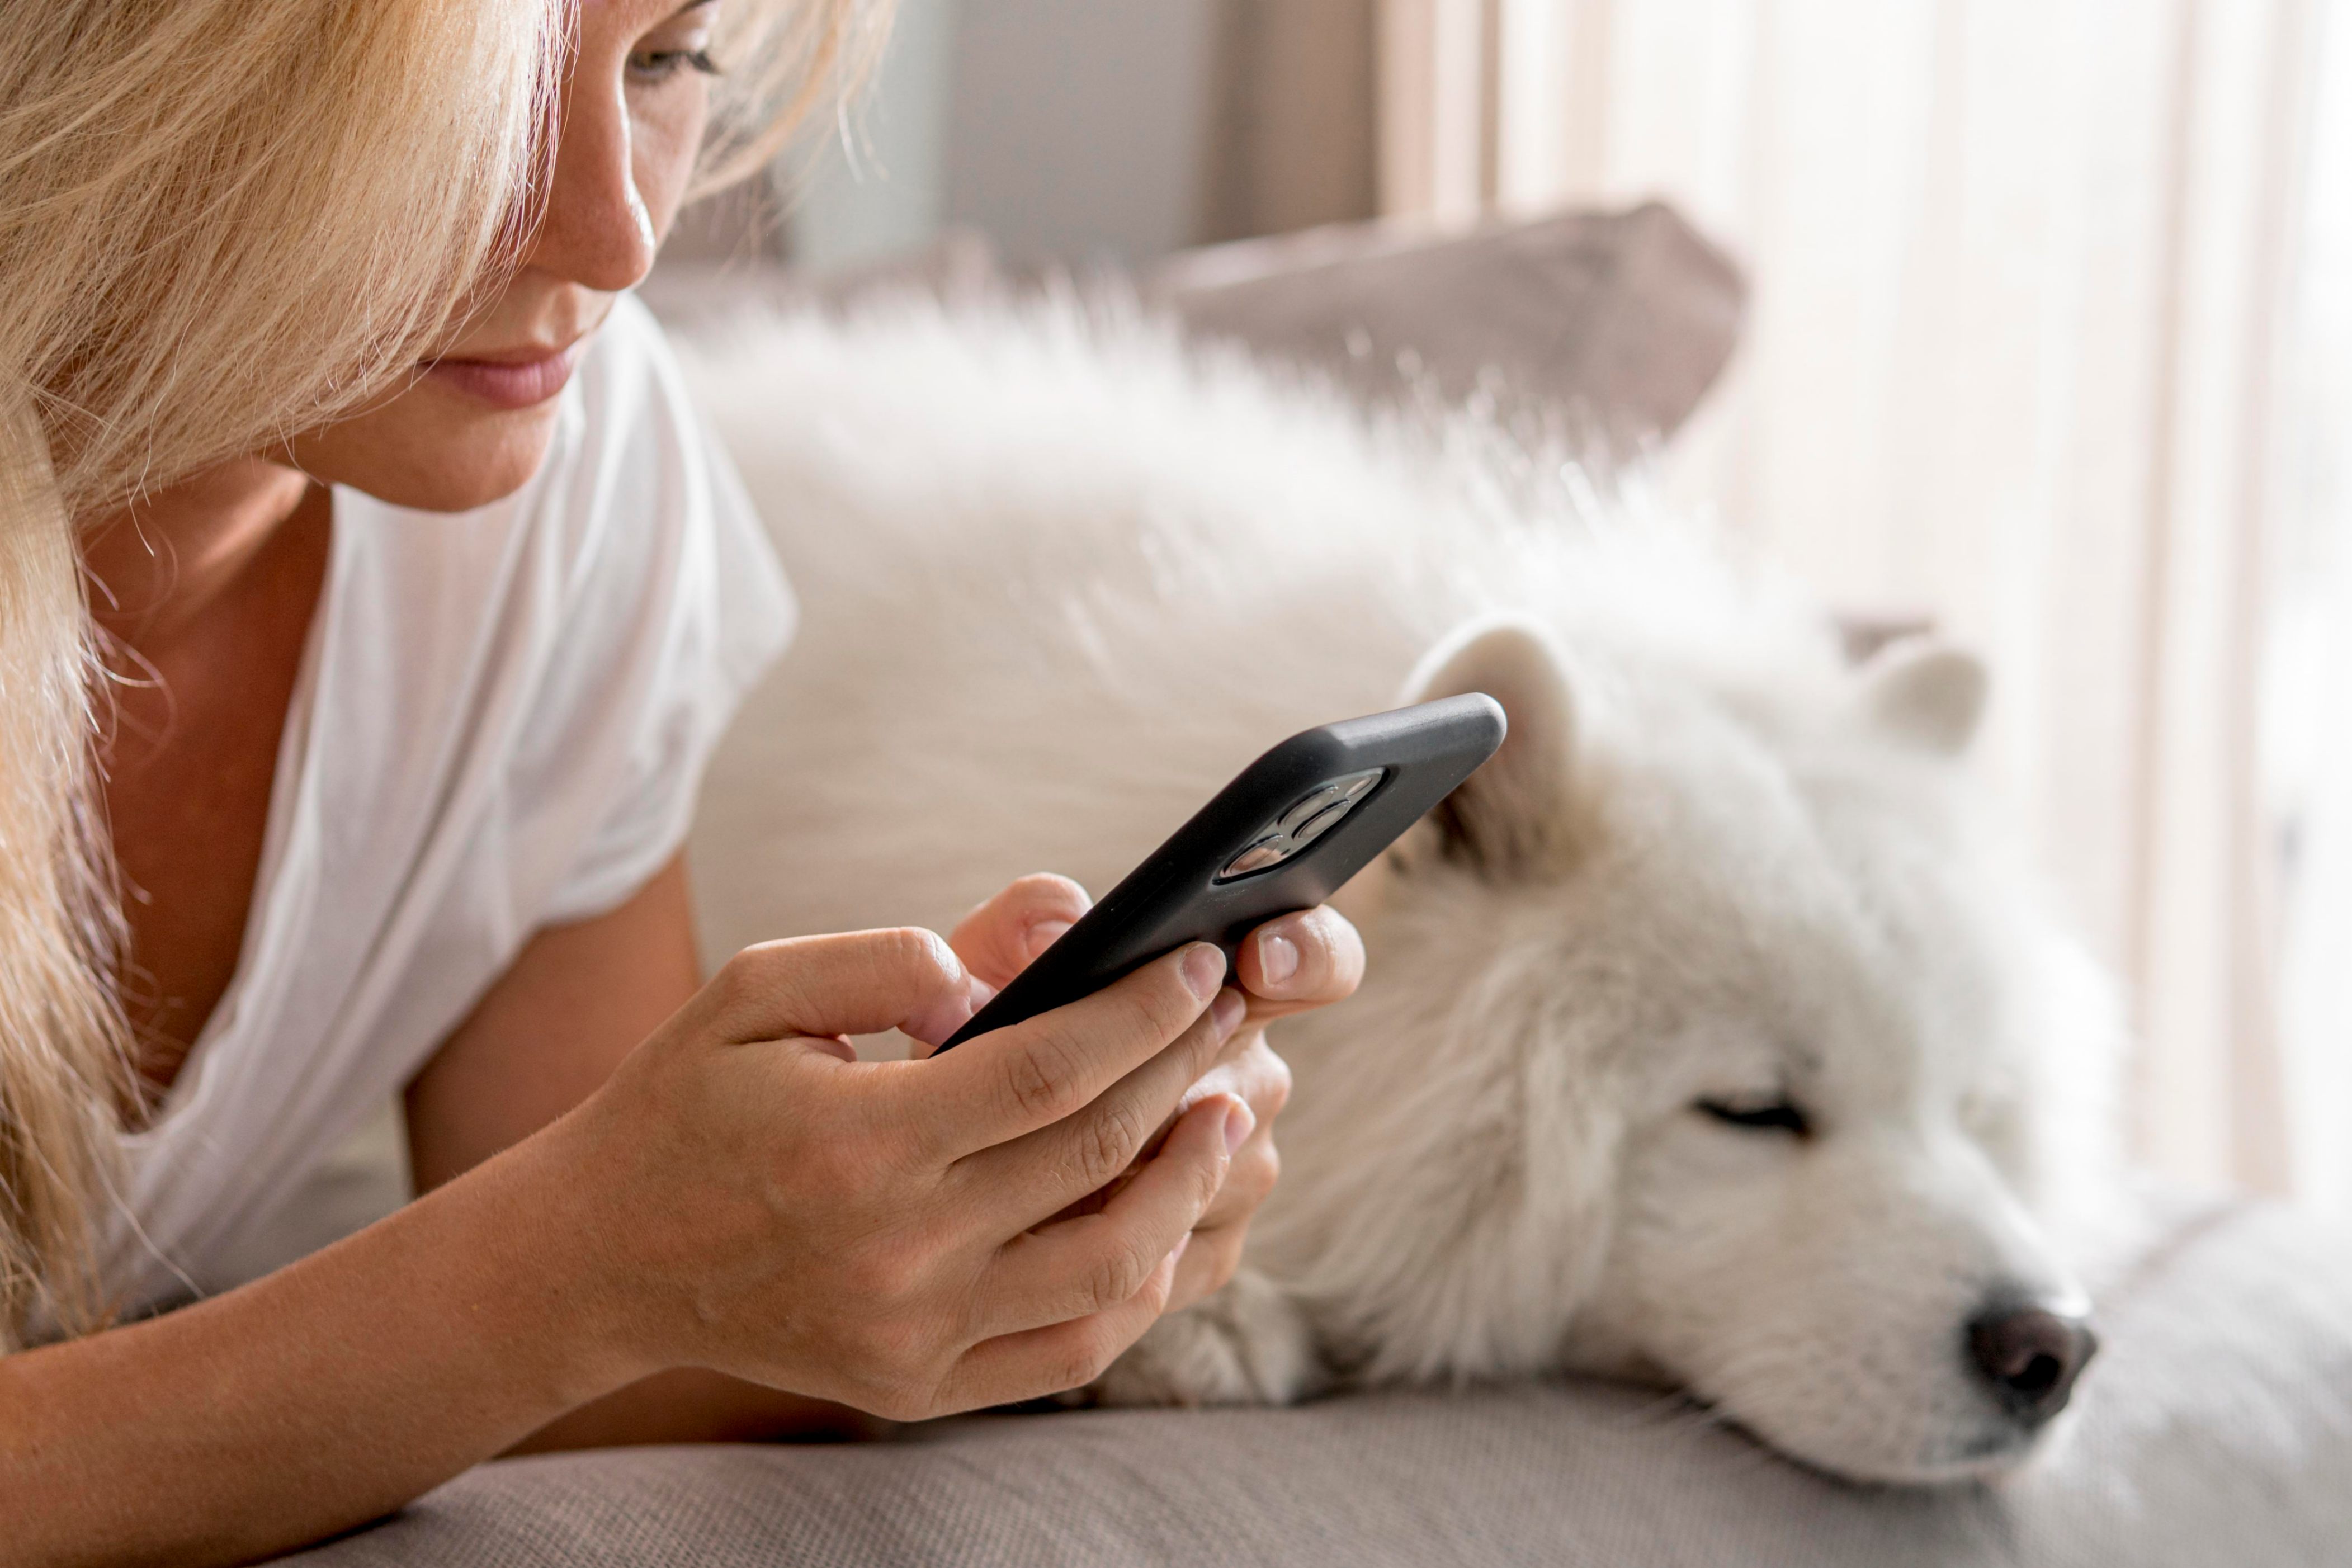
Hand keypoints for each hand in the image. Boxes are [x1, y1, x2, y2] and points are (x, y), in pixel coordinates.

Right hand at [548, 924, 1254, 1421]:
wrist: (601, 1259)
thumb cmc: (686, 1102)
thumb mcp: (758, 992)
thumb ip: (886, 957)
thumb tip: (1013, 957)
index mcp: (858, 1144)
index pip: (1048, 1073)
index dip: (1142, 1016)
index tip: (1201, 965)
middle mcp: (897, 1253)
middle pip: (1095, 1159)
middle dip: (1187, 1073)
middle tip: (1240, 1016)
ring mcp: (914, 1335)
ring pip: (1110, 1267)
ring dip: (1192, 1184)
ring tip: (1231, 1109)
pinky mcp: (920, 1388)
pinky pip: (1074, 1348)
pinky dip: (1145, 1284)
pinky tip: (1176, 1217)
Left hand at [947, 876, 1363, 1310]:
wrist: (948, 1144)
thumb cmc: (982, 1028)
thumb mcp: (986, 963)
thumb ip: (1021, 920)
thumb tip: (1065, 923)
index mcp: (1228, 987)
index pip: (1318, 963)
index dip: (1307, 953)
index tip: (1256, 955)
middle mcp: (1250, 1080)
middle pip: (1250, 1089)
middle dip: (1157, 1090)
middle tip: (1070, 1091)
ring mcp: (1238, 1173)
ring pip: (1210, 1179)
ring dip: (1127, 1173)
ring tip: (1030, 1163)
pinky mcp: (1206, 1255)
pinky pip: (1181, 1259)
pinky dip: (1110, 1245)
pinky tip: (1038, 1237)